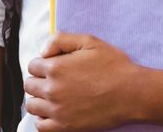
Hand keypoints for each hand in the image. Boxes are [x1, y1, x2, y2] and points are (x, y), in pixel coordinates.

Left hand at [23, 32, 145, 131]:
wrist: (133, 94)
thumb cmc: (114, 66)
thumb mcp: (89, 42)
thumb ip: (61, 40)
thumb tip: (43, 51)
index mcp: (55, 67)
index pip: (32, 66)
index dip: (42, 64)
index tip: (53, 67)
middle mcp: (52, 89)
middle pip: (29, 85)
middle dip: (38, 80)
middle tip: (53, 81)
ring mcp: (57, 110)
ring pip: (32, 105)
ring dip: (38, 99)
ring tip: (52, 97)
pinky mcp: (65, 127)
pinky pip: (41, 126)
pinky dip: (42, 119)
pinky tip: (53, 113)